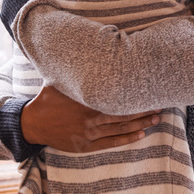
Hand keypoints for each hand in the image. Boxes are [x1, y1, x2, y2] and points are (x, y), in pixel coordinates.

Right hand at [20, 85, 160, 152]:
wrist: (33, 123)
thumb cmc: (48, 98)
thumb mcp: (59, 80)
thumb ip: (75, 71)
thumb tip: (85, 48)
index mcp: (86, 99)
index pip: (116, 96)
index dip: (134, 95)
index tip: (148, 89)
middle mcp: (90, 117)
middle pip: (123, 113)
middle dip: (143, 109)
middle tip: (160, 104)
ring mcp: (89, 133)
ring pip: (120, 128)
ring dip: (140, 124)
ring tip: (156, 118)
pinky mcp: (86, 145)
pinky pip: (111, 142)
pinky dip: (127, 139)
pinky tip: (140, 134)